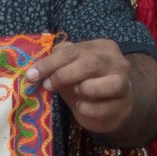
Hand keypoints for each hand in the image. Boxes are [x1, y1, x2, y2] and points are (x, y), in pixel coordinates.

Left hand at [28, 39, 142, 140]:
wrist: (108, 107)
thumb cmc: (85, 82)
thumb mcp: (70, 68)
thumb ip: (57, 61)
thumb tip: (36, 66)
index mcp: (102, 47)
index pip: (72, 50)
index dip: (49, 63)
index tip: (31, 74)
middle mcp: (118, 62)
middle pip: (90, 64)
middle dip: (63, 75)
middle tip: (47, 85)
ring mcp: (125, 84)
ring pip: (109, 84)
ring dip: (85, 89)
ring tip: (76, 92)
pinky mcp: (123, 105)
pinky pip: (104, 107)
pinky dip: (87, 108)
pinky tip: (82, 107)